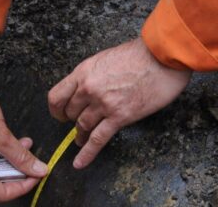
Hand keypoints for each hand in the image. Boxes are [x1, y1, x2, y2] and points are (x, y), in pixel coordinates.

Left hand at [47, 37, 190, 168]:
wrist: (161, 57)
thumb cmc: (139, 54)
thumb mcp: (106, 58)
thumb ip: (93, 75)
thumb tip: (88, 87)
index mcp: (84, 72)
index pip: (56, 96)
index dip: (57, 109)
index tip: (61, 114)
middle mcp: (89, 89)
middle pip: (71, 113)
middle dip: (73, 121)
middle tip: (77, 124)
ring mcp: (103, 104)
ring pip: (82, 126)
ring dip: (80, 135)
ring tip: (80, 140)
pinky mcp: (119, 117)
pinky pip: (97, 139)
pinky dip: (87, 154)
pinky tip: (80, 163)